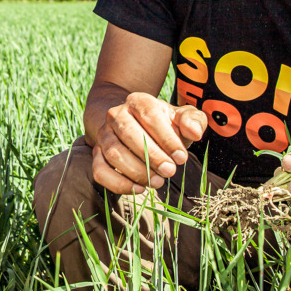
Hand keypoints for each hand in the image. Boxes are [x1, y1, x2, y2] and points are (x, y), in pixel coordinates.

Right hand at [92, 92, 206, 194]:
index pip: (149, 116)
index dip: (166, 138)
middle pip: (128, 134)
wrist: (138, 127)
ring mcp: (104, 134)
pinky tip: (139, 189)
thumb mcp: (182, 118)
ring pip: (114, 153)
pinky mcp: (97, 154)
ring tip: (158, 181)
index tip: (181, 157)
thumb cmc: (166, 125)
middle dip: (151, 156)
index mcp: (138, 101)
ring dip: (137, 171)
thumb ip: (193, 120)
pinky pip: (100, 170)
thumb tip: (194, 132)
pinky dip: (118, 183)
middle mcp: (116, 114)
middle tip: (170, 171)